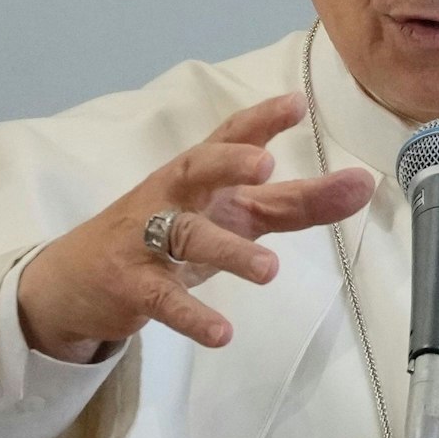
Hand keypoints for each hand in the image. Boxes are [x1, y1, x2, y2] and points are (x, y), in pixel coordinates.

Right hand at [18, 93, 374, 359]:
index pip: (227, 137)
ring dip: (228, 251)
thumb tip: (363, 184)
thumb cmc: (168, 236)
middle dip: (228, 164)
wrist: (75, 281)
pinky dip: (192, 315)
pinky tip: (221, 333)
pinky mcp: (132, 285)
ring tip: (269, 270)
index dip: (259, 120)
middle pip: (196, 169)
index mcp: (198, 175)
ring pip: (186, 237)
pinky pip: (163, 299)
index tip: (296, 104)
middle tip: (265, 167)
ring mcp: (146, 239)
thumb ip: (297, 203)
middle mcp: (172, 196)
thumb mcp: (234, 216)